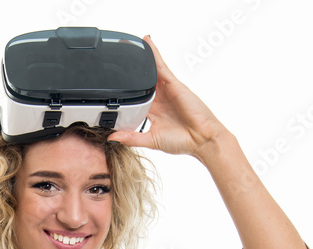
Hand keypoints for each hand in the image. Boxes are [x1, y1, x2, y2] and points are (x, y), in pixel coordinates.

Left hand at [109, 35, 229, 159]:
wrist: (201, 139)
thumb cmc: (182, 141)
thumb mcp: (151, 140)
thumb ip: (132, 138)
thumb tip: (112, 138)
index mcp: (152, 112)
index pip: (135, 97)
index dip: (125, 89)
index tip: (111, 81)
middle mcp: (158, 99)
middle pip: (141, 81)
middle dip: (131, 70)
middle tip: (117, 56)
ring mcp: (166, 90)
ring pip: (151, 71)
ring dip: (141, 58)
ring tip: (128, 43)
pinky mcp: (174, 84)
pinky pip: (162, 66)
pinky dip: (154, 55)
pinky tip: (147, 43)